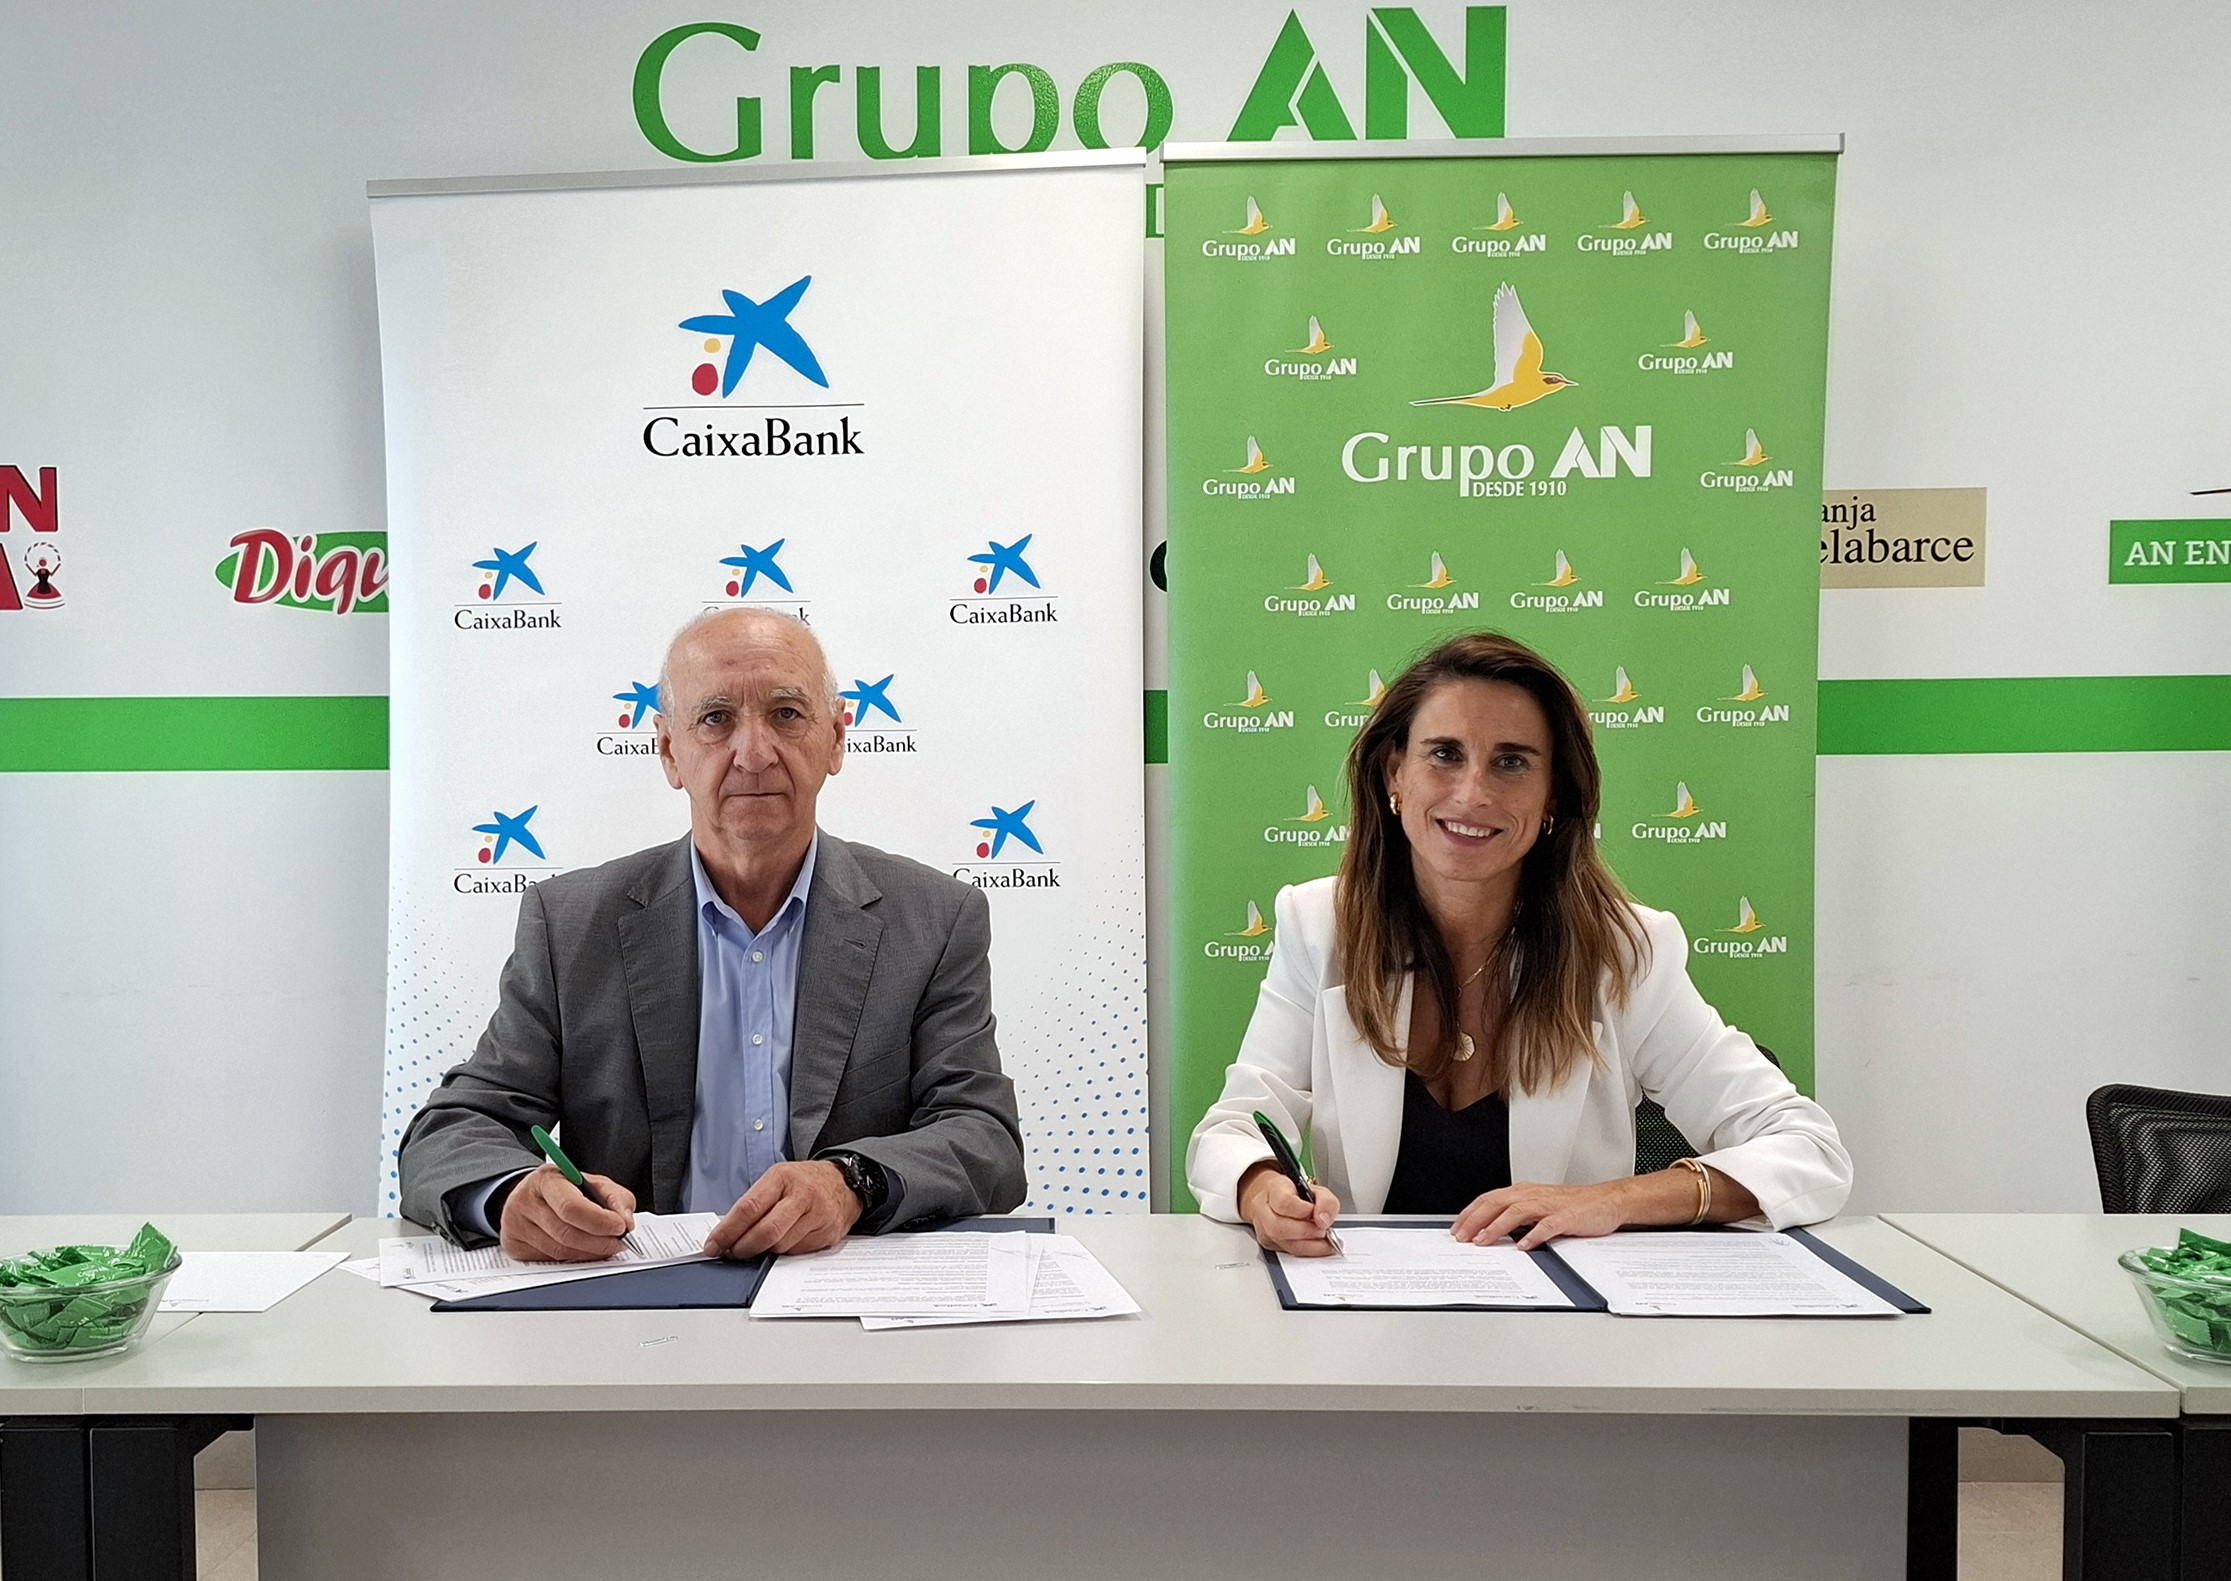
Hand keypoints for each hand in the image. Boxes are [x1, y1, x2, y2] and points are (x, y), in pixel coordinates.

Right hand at [499, 1163, 636, 1261]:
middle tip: (618, 1244)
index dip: (599, 1221)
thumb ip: (615, 1197)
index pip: (571, 1206)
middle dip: (599, 1242)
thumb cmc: (565, 1189)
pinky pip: (549, 1260)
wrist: (530, 1195)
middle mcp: (525, 1201)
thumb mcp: (592, 1183)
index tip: (620, 1227)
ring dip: (589, 1254)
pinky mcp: (513, 1246)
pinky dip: (572, 1259)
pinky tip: (584, 1252)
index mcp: (546, 1179)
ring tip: (606, 1248)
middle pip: (566, 1233)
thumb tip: (626, 1221)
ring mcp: (515, 1225)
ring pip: (559, 1251)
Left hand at [702, 1160, 861, 1259]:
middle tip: (731, 1253)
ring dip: (763, 1251)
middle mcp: (802, 1195)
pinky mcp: (828, 1233)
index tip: (713, 1245)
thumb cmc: (804, 1182)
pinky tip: (782, 1243)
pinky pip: (797, 1252)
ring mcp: (818, 1215)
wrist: (844, 1183)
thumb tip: (726, 1233)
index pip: (749, 1208)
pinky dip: (784, 1253)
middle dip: (743, 1248)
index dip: (727, 1231)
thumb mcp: (777, 1180)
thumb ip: (754, 1203)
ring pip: (781, 1246)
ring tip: (757, 1246)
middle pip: (766, 1231)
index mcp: (783, 1177)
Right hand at [1237, 1160, 1341, 1257]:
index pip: (1284, 1203)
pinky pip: (1288, 1252)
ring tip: (1324, 1239)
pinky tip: (1318, 1246)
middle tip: (1324, 1231)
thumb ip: (1326, 1202)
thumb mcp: (1316, 1190)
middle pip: (1279, 1228)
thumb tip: (1324, 1221)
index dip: (1304, 1211)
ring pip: (1283, 1244)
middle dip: (1307, 1232)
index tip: (1317, 1213)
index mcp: (1274, 1189)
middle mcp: (1263, 1210)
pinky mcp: (1269, 1245)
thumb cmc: (1295, 1194)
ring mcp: (1263, 1230)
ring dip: (1310, 1245)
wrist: (1276, 1199)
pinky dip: (1307, 1251)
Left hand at [1451, 1180, 1634, 1249]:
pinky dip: (1533, 1235)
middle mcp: (1533, 1195)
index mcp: (1524, 1192)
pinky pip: (1547, 1226)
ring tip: (1483, 1241)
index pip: (1490, 1199)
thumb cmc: (1573, 1205)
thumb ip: (1518, 1215)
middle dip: (1475, 1220)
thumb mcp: (1540, 1206)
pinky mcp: (1566, 1217)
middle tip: (1461, 1237)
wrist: (1606, 1200)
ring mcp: (1549, 1205)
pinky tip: (1523, 1246)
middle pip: (1497, 1203)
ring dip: (1496, 1227)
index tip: (1457, 1228)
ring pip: (1516, 1212)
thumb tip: (1491, 1230)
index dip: (1470, 1213)